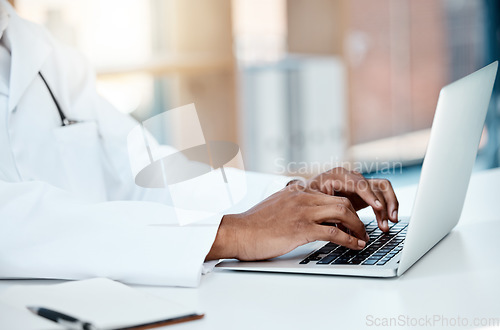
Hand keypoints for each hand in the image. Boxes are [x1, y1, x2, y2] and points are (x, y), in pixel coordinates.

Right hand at [206, 184, 368, 260]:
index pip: (330, 194)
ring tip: (363, 238)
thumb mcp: (275, 205)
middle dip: (357, 216)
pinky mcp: (301, 229)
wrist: (238, 232)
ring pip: (342, 213)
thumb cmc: (253, 224)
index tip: (350, 219)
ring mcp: (303, 212)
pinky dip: (349, 240)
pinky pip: (334, 233)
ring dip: (357, 227)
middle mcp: (303, 197)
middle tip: (361, 229)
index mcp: (297, 191)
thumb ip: (291, 204)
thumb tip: (302, 213)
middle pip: (342, 201)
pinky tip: (355, 246)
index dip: (345, 207)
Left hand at [295, 167, 398, 231]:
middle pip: (374, 185)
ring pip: (382, 188)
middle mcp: (351, 176)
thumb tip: (341, 229)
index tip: (376, 207)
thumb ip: (327, 211)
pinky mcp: (364, 191)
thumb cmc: (307, 196)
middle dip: (383, 204)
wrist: (306, 191)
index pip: (358, 182)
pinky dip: (388, 205)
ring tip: (390, 222)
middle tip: (386, 221)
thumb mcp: (313, 201)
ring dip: (389, 204)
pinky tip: (388, 219)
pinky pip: (382, 193)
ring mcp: (359, 182)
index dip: (368, 195)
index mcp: (337, 175)